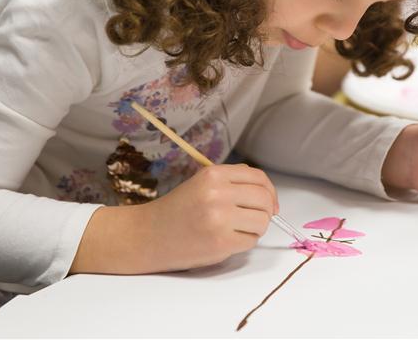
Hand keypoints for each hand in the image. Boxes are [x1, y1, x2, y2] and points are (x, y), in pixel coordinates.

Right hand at [139, 164, 278, 271]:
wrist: (148, 235)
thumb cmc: (177, 210)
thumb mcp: (202, 184)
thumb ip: (232, 182)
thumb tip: (267, 194)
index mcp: (213, 174)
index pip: (259, 178)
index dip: (270, 192)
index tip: (270, 204)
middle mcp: (218, 193)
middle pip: (264, 199)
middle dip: (266, 212)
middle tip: (254, 219)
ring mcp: (219, 218)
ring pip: (262, 221)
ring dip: (255, 228)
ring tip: (237, 230)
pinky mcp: (220, 241)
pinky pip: (250, 241)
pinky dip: (244, 242)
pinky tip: (226, 240)